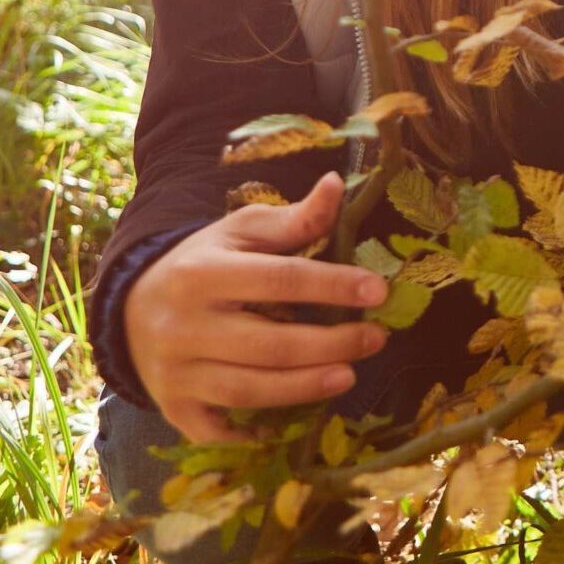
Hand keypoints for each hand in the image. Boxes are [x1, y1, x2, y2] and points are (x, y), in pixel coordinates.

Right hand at [123, 172, 391, 442]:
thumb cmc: (204, 262)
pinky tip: (285, 425)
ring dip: (304, 387)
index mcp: (202, 273)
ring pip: (247, 389)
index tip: (377, 292)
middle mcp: (183, 325)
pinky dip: (248, 432)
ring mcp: (174, 371)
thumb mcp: (241, 232)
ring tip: (349, 375)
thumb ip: (292, 218)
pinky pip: (213, 430)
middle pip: (268, 343)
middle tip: (377, 338)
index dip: (332, 286)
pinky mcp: (171, 405)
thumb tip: (335, 184)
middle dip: (330, 344)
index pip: (279, 280)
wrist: (131, 306)